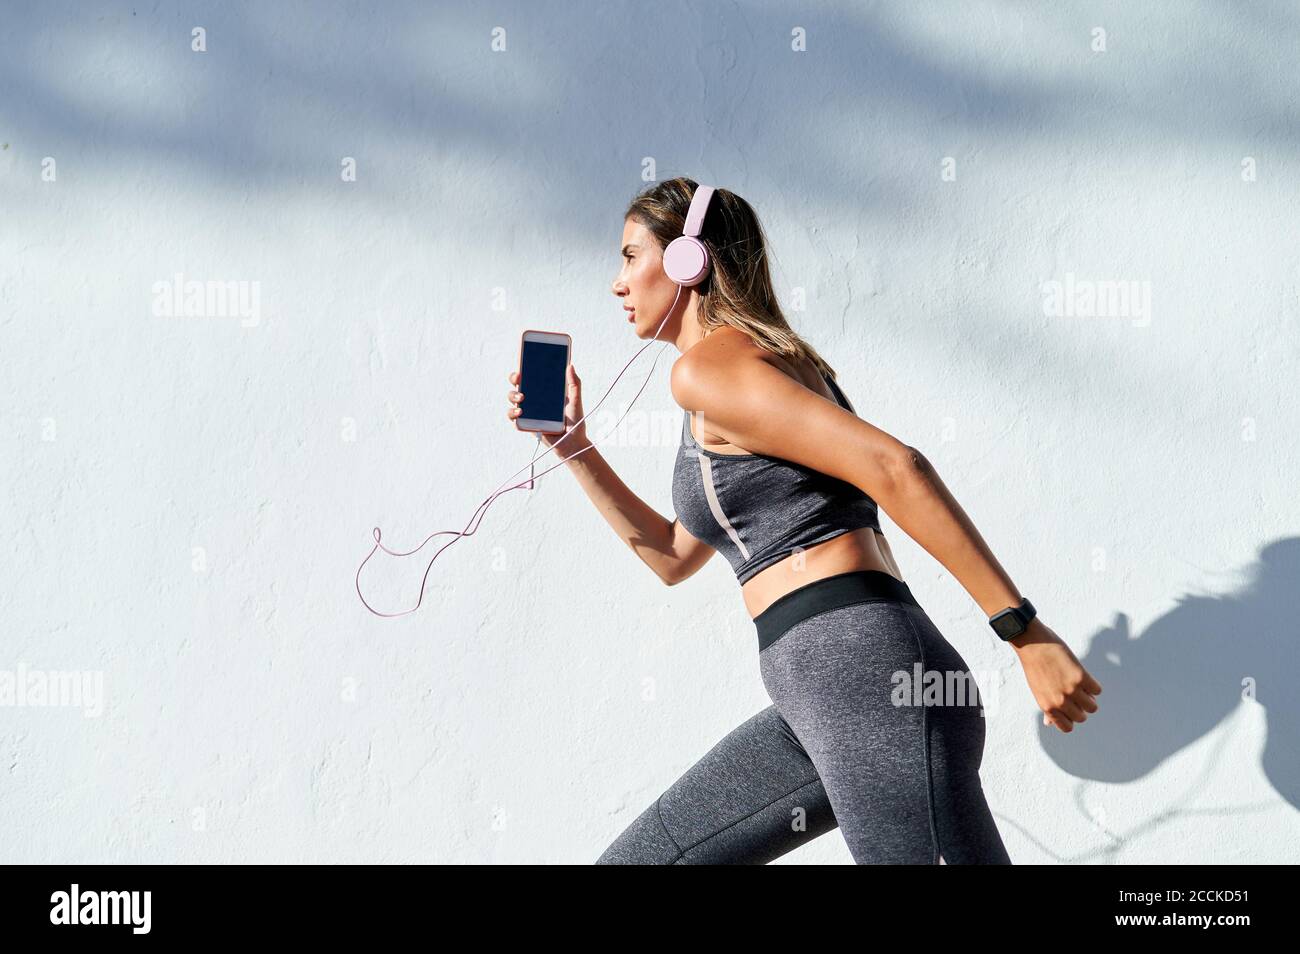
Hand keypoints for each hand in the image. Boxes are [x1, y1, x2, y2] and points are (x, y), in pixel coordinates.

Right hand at [506, 365, 589, 458]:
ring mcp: (529, 411)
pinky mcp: (526, 424)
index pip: (532, 374)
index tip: (525, 358)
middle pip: (518, 384)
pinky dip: (513, 414)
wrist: (573, 443)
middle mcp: (534, 399)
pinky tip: (520, 412)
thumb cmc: (575, 421)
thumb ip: (574, 384)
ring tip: (522, 398)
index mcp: (545, 390)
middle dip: (514, 377)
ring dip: (513, 395)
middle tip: (519, 377)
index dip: (525, 365)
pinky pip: (514, 418)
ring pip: (513, 399)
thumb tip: (570, 365)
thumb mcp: (576, 401)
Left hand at [1010, 617, 1102, 732]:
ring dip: (1090, 697)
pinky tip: (1083, 676)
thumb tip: (1049, 723)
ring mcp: (1071, 690)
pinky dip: (1093, 685)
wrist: (1032, 643)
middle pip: (1082, 717)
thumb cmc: (1035, 666)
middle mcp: (1059, 702)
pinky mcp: (1081, 677)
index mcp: (1047, 707)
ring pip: (1092, 706)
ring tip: (1081, 686)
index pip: (1067, 727)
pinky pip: (1097, 690)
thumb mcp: (1037, 690)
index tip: (1069, 707)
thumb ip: (1046, 708)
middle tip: (1075, 693)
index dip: (1071, 718)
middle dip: (1080, 707)